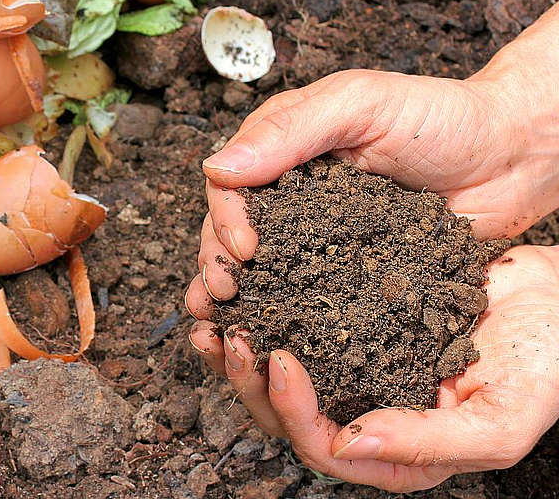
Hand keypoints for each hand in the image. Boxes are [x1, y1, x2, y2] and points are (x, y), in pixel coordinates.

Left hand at [188, 245, 558, 491]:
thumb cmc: (545, 364)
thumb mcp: (501, 418)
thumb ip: (429, 443)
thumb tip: (348, 443)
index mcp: (397, 452)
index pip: (323, 448)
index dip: (292, 411)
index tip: (277, 359)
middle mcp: (367, 414)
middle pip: (286, 415)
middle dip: (249, 380)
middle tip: (230, 336)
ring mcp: (355, 369)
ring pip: (279, 374)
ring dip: (241, 350)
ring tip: (214, 317)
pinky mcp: (349, 325)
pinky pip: (294, 323)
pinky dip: (264, 310)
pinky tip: (242, 289)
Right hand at [189, 8, 558, 308]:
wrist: (515, 157)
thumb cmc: (443, 116)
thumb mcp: (362, 104)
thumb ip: (291, 130)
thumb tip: (217, 167)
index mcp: (284, 148)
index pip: (230, 184)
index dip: (225, 217)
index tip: (244, 247)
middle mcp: (293, 195)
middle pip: (233, 231)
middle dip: (218, 263)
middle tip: (223, 293)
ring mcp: (320, 236)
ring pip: (262, 269)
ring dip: (238, 297)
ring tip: (224, 326)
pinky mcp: (350, 272)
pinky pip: (310, 296)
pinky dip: (283, 317)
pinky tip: (268, 339)